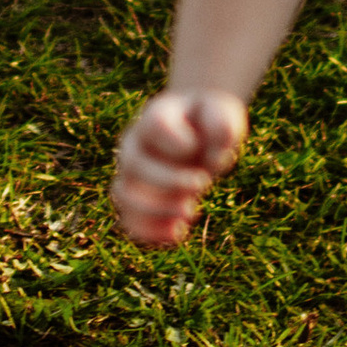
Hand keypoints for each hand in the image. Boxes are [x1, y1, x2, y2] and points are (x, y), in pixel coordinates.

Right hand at [110, 90, 247, 246]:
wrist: (198, 130)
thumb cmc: (209, 120)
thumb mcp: (223, 113)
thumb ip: (222, 126)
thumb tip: (213, 160)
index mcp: (156, 116)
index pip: (155, 125)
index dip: (178, 142)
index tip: (197, 147)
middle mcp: (135, 144)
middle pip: (133, 164)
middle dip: (170, 181)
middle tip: (203, 183)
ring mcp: (131, 172)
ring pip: (123, 195)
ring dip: (155, 210)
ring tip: (189, 212)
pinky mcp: (137, 198)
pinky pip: (129, 221)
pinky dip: (150, 233)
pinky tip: (178, 233)